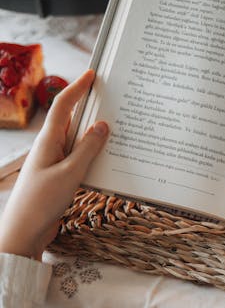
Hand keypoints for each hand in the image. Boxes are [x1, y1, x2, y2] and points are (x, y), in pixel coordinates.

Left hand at [0, 70, 107, 260]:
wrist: (24, 233)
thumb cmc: (41, 202)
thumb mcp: (69, 173)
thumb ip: (88, 148)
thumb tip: (102, 125)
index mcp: (48, 140)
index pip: (64, 105)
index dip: (78, 88)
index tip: (92, 74)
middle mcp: (50, 148)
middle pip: (72, 120)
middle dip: (90, 107)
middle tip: (111, 97)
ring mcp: (55, 163)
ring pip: (78, 140)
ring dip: (95, 134)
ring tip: (118, 127)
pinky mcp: (60, 178)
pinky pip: (79, 159)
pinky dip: (93, 154)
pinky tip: (108, 158)